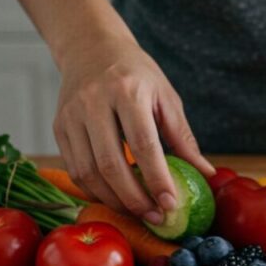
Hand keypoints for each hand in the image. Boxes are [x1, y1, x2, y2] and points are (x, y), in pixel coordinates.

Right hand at [53, 29, 213, 223]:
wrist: (91, 48)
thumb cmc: (137, 74)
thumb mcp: (166, 97)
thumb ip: (183, 137)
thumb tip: (207, 174)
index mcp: (127, 90)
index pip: (143, 143)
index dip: (157, 178)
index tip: (171, 204)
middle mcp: (94, 102)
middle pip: (111, 163)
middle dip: (135, 199)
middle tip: (156, 217)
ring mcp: (71, 116)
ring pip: (89, 172)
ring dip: (114, 200)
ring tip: (139, 212)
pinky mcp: (58, 127)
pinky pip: (75, 169)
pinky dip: (95, 190)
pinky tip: (116, 197)